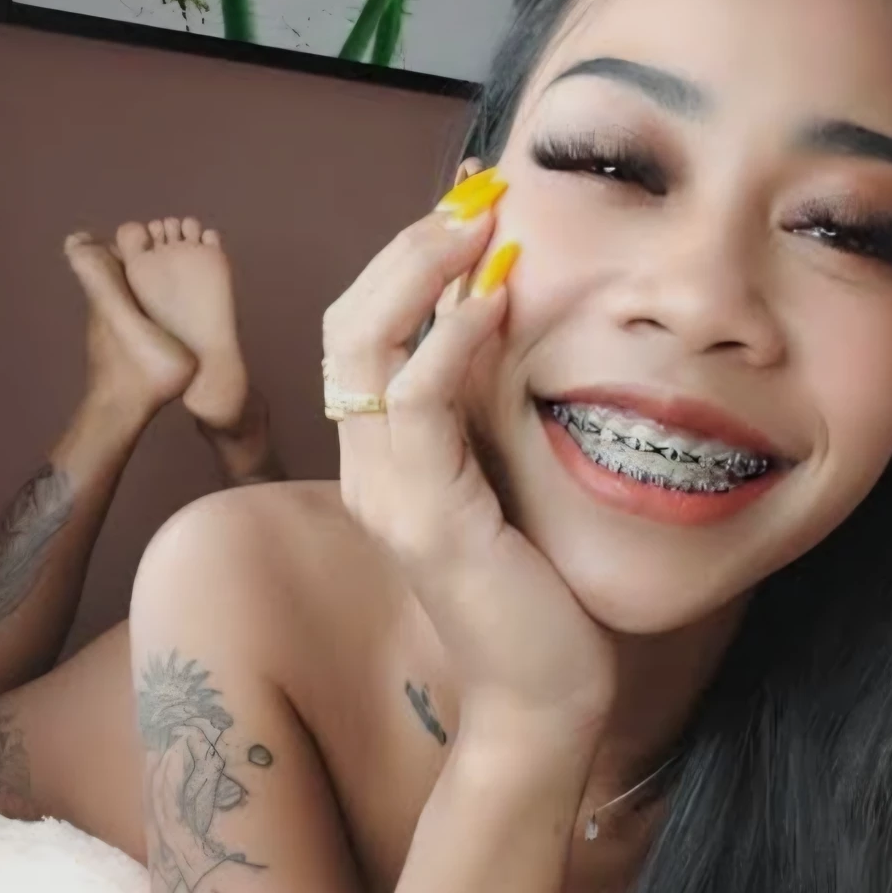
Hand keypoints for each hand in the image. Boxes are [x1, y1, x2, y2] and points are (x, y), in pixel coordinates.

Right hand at [322, 178, 616, 768]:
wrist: (545, 695)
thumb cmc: (540, 587)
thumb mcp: (507, 477)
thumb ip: (488, 407)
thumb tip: (508, 310)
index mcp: (383, 459)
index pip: (362, 334)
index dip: (405, 263)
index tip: (471, 212)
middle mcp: (367, 471)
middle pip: (346, 324)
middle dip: (407, 248)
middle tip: (474, 197)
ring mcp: (387, 496)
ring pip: (365, 348)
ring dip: (423, 271)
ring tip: (482, 223)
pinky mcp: (427, 520)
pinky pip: (418, 404)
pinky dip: (450, 338)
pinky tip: (497, 300)